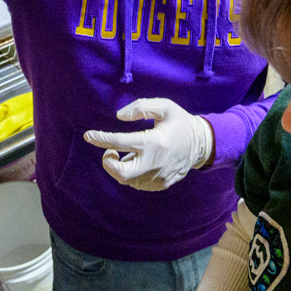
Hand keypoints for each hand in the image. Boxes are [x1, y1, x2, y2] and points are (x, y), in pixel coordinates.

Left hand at [83, 99, 214, 190]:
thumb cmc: (180, 122)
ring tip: (131, 153)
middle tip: (110, 151)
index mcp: (154, 142)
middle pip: (120, 172)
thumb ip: (141, 107)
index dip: (101, 139)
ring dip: (121, 166)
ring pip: (127, 179)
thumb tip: (119, 117)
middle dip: (108, 162)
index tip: (89, 135)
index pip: (119, 143)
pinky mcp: (161, 184)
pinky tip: (140, 161)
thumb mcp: (165, 106)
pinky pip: (137, 183)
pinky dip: (132, 173)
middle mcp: (155, 163)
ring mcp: (158, 177)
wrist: (202, 144)